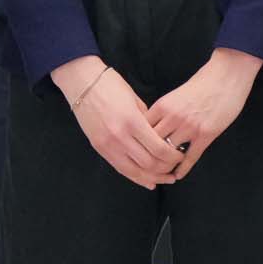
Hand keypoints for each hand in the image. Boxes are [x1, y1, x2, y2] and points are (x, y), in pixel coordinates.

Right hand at [52, 57, 181, 188]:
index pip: (159, 149)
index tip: (181, 155)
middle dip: (166, 168)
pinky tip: (148, 181)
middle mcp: (120, 137)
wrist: (82, 82)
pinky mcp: (99, 148)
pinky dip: (136, 177)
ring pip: (135, 171)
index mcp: (132, 121)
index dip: (173, 156)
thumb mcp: (135, 99)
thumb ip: (147, 120)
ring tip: (165, 178)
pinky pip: (121, 169)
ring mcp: (108, 145)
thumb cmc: (110, 85)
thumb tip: (159, 137)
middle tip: (175, 167)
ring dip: (153, 177)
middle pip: (149, 164)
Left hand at [146, 48, 262, 180]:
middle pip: (152, 144)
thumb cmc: (202, 83)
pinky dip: (183, 168)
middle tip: (146, 167)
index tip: (137, 151)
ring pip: (169, 153)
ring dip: (165, 165)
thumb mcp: (176, 95)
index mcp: (163, 105)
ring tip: (162, 173)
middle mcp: (173, 117)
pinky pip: (190, 157)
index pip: (142, 129)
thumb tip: (154, 125)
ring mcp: (189, 127)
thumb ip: (164, 111)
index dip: (138, 142)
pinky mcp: (206, 135)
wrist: (226, 75)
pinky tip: (178, 175)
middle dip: (148, 157)